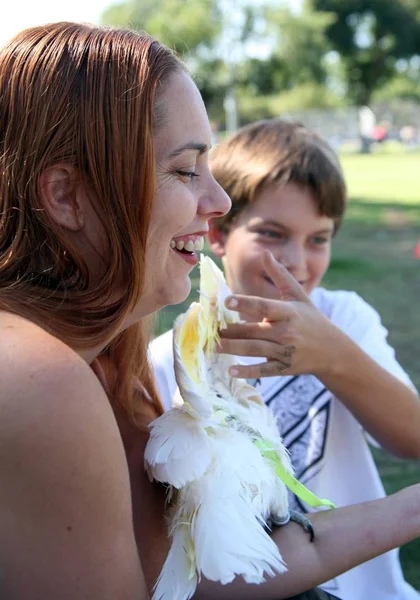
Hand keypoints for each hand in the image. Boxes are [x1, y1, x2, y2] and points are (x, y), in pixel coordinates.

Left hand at [218, 251, 339, 378]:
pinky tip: (230, 371)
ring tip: (210, 345)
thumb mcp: (298, 295)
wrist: (332, 350)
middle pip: (252, 330)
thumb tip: (266, 253)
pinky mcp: (283, 368)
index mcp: (288, 312)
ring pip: (253, 350)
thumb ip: (280, 275)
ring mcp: (284, 352)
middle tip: (206, 327)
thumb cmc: (311, 318)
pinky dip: (247, 371)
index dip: (245, 304)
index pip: (263, 306)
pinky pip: (263, 370)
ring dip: (230, 348)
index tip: (226, 301)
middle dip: (228, 330)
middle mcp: (285, 332)